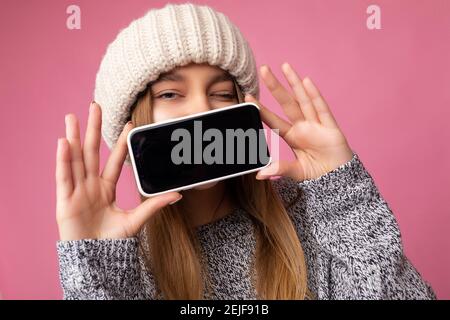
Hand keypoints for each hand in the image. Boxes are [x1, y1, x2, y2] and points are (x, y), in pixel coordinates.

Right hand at [55, 102, 181, 240]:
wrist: (96, 259)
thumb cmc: (113, 242)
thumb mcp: (136, 220)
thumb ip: (154, 205)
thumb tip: (177, 195)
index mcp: (106, 188)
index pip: (114, 160)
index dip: (120, 142)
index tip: (128, 123)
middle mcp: (91, 185)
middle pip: (92, 152)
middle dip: (94, 129)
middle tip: (95, 106)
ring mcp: (77, 190)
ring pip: (75, 158)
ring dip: (74, 137)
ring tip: (73, 117)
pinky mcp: (65, 199)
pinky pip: (64, 176)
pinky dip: (63, 159)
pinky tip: (64, 142)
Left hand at [246, 63, 353, 180]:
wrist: (339, 179)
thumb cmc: (318, 173)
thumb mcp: (296, 172)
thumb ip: (280, 169)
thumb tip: (260, 175)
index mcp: (292, 136)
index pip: (273, 119)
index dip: (261, 109)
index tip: (247, 96)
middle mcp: (303, 126)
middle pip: (286, 103)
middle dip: (274, 86)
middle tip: (263, 69)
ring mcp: (316, 124)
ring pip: (303, 100)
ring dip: (294, 83)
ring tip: (285, 66)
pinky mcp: (330, 127)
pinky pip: (322, 109)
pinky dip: (315, 96)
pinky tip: (307, 82)